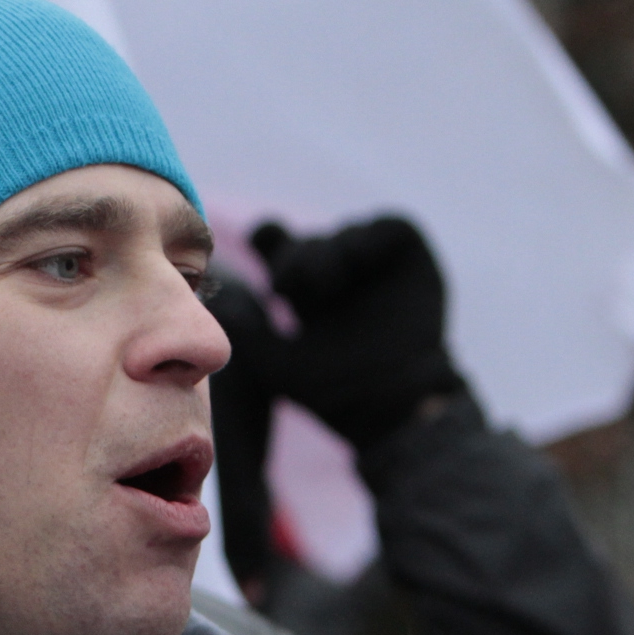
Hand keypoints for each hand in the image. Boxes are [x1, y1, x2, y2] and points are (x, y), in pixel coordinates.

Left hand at [250, 216, 462, 450]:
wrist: (392, 406)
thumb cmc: (334, 392)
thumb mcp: (277, 364)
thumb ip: (246, 331)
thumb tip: (220, 300)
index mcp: (308, 297)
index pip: (281, 249)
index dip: (268, 238)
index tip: (258, 244)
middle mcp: (342, 280)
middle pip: (310, 243)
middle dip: (295, 258)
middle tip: (287, 287)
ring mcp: (378, 270)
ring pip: (346, 233)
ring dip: (328, 252)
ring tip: (324, 284)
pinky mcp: (413, 262)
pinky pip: (391, 228)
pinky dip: (369, 239)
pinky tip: (352, 262)